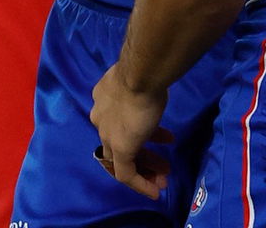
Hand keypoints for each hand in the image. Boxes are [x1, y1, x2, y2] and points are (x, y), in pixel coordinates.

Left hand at [90, 64, 172, 198]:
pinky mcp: (118, 148)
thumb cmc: (144, 75)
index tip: (154, 136)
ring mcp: (107, 134)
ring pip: (124, 158)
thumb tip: (152, 88)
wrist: (141, 75)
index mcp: (102, 100)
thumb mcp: (140, 83)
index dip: (134, 132)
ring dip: (146, 168)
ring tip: (165, 174)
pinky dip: (141, 183)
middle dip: (143, 156)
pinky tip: (154, 190)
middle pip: (119, 143)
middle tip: (163, 166)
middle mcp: (100, 118)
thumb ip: (140, 91)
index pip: (114, 124)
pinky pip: (126, 173)